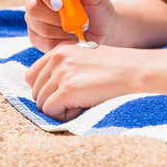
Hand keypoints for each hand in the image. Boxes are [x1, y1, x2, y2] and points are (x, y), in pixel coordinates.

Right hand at [21, 0, 118, 52]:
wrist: (101, 31)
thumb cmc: (97, 8)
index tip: (60, 4)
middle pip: (33, 7)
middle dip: (56, 17)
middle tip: (74, 21)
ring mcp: (33, 19)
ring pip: (41, 28)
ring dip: (64, 30)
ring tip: (76, 27)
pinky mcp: (36, 38)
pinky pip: (45, 42)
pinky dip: (62, 42)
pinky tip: (71, 38)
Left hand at [25, 43, 147, 121]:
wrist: (135, 71)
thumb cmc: (115, 70)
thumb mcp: (84, 61)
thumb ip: (64, 70)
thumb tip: (44, 93)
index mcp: (59, 50)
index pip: (31, 76)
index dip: (44, 90)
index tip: (63, 95)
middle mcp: (57, 58)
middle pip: (35, 91)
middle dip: (52, 102)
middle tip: (75, 101)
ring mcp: (62, 72)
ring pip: (40, 103)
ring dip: (58, 110)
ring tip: (80, 103)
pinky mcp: (68, 88)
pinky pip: (50, 111)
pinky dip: (64, 116)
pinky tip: (82, 108)